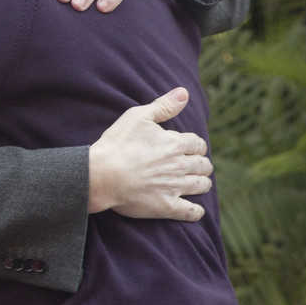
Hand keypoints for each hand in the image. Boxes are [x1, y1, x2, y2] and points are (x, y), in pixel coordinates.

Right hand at [86, 89, 212, 220]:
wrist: (102, 174)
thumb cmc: (117, 144)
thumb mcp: (137, 116)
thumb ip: (163, 106)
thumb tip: (184, 93)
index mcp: (175, 144)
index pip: (197, 144)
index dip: (195, 145)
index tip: (191, 148)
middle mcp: (180, 165)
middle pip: (203, 165)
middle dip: (201, 164)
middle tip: (195, 166)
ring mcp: (175, 187)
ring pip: (201, 185)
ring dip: (202, 183)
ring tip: (198, 183)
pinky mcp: (166, 206)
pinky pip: (190, 211)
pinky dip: (196, 211)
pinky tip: (196, 210)